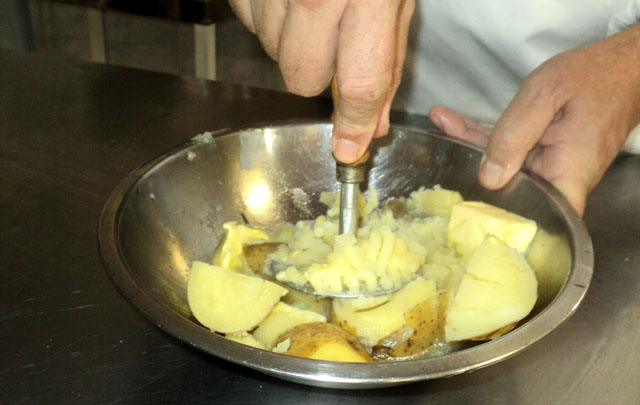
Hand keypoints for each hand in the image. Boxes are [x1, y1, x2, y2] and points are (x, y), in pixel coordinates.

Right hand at [229, 0, 414, 163]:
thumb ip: (388, 57)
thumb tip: (374, 121)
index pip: (361, 85)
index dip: (355, 123)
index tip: (351, 147)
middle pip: (303, 79)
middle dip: (318, 76)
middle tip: (333, 45)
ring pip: (272, 53)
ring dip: (292, 44)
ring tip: (313, 9)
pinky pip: (248, 24)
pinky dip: (266, 20)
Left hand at [429, 25, 639, 214]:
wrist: (621, 67)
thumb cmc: (595, 76)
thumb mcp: (545, 95)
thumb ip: (514, 135)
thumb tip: (489, 177)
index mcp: (566, 174)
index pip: (535, 219)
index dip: (498, 222)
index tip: (464, 211)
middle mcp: (559, 179)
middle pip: (507, 190)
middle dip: (467, 169)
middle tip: (437, 146)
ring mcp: (550, 170)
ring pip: (502, 168)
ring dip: (470, 146)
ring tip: (442, 122)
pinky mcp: (542, 157)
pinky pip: (509, 153)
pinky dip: (484, 137)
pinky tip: (454, 121)